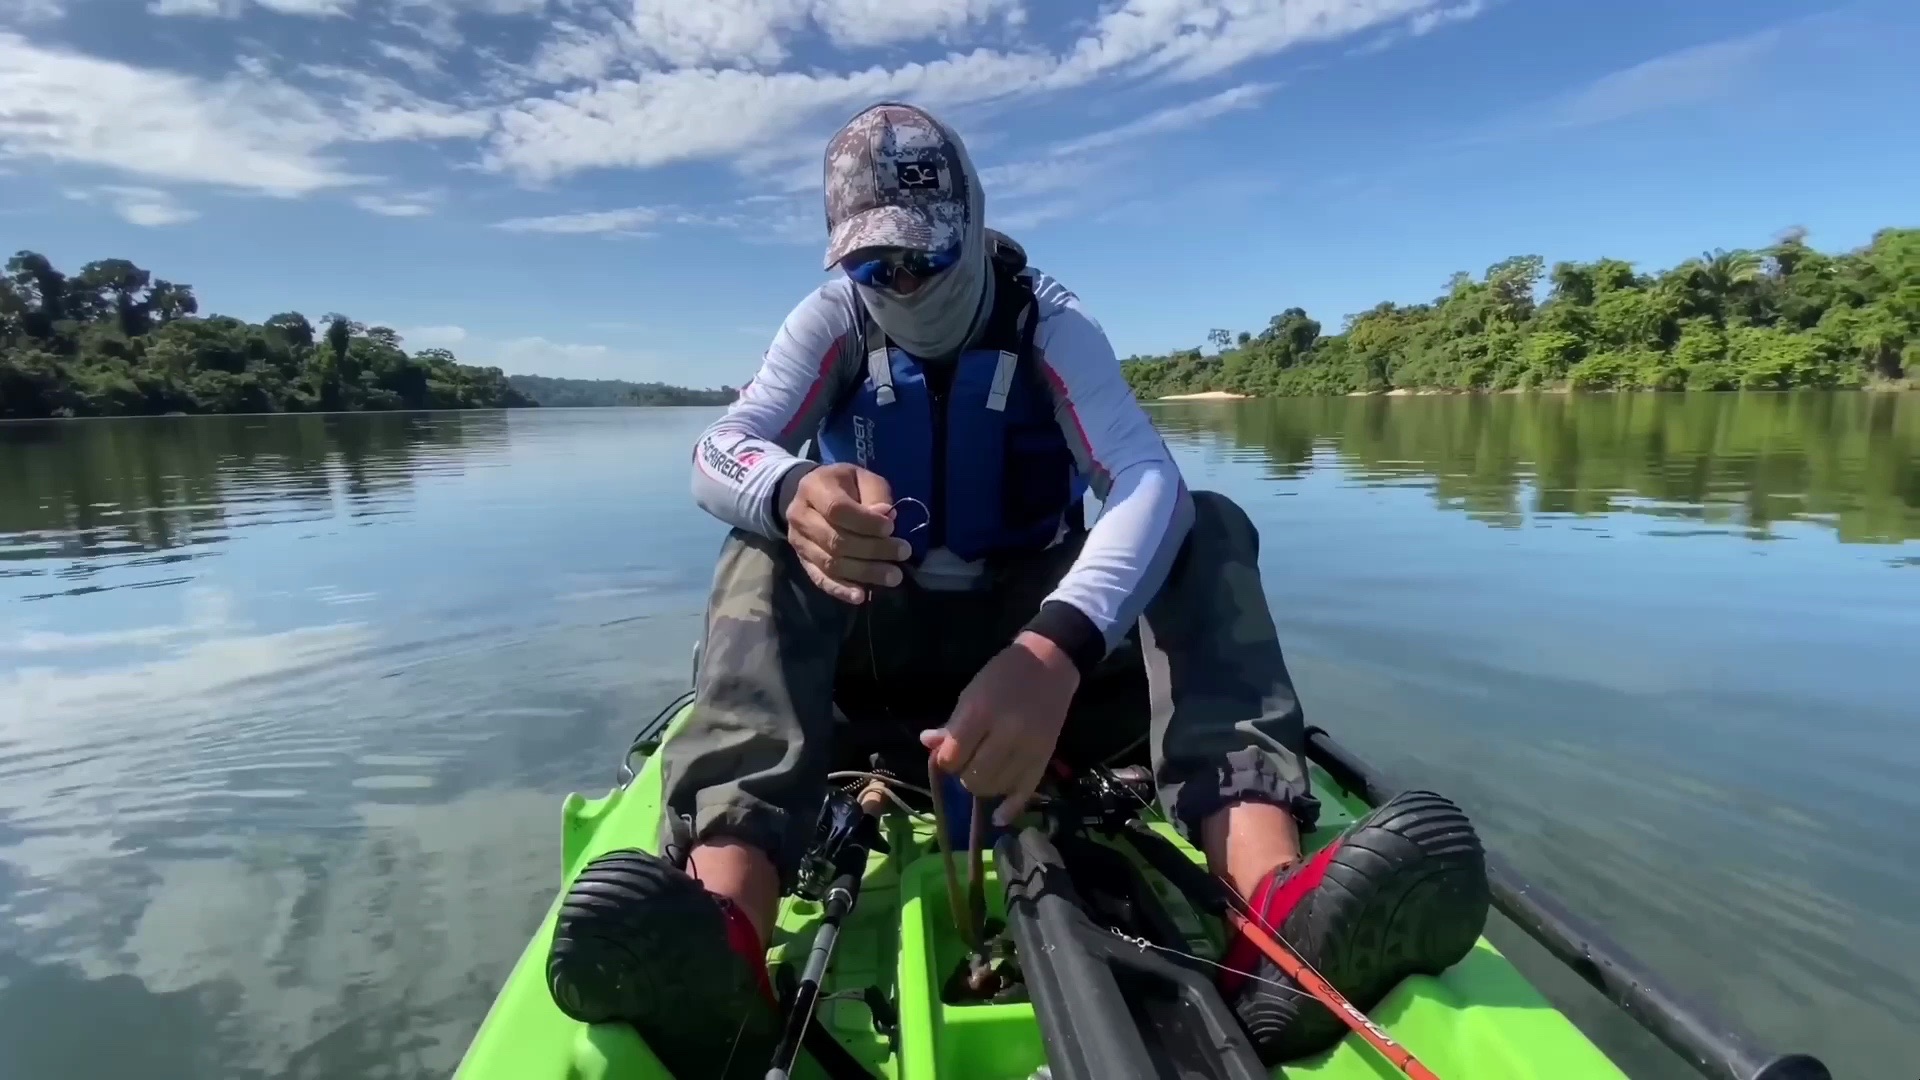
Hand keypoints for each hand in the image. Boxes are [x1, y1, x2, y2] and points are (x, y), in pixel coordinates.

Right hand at [784, 462, 910, 603]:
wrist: (814, 495)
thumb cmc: (845, 485)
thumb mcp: (863, 479)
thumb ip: (875, 495)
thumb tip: (886, 516)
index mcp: (814, 488)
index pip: (837, 509)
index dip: (866, 522)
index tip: (891, 528)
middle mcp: (800, 515)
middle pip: (835, 540)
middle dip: (872, 549)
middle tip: (903, 553)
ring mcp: (798, 541)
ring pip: (830, 563)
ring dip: (864, 572)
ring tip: (893, 576)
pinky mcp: (802, 560)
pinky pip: (820, 579)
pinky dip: (840, 589)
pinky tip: (861, 596)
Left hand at [920, 631, 1080, 825]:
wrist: (1049, 664)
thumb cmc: (1003, 675)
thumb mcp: (971, 693)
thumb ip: (952, 725)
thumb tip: (929, 745)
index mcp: (982, 713)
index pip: (953, 757)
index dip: (946, 761)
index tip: (950, 754)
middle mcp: (1006, 733)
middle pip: (973, 778)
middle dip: (964, 775)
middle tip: (968, 763)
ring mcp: (1028, 748)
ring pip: (996, 788)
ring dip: (984, 786)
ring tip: (984, 771)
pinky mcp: (1045, 758)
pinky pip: (1025, 792)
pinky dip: (1010, 809)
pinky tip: (999, 818)